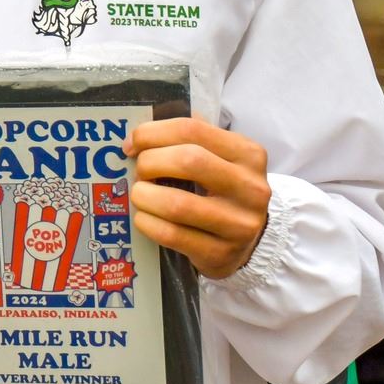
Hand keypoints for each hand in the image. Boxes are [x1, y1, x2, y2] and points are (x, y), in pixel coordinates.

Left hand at [123, 116, 270, 279]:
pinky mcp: (221, 253)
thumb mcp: (220, 159)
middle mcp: (250, 187)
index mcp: (248, 154)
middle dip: (149, 163)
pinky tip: (143, 218)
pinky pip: (172, 235)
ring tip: (138, 195)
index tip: (132, 144)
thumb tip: (139, 136)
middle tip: (138, 172)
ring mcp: (239, 224)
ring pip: (177, 203)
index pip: (192, 130)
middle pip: (187, 161)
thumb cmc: (224, 191)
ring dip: (144, 196)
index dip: (152, 133)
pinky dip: (148, 223)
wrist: (251, 242)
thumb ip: (189, 140)